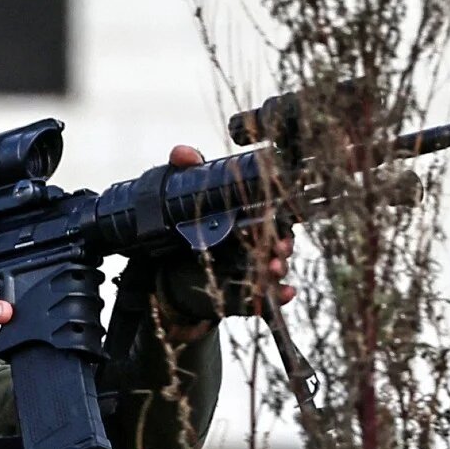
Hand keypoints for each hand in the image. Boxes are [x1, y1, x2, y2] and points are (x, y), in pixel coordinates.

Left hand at [154, 145, 295, 338]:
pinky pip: (262, 295)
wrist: (162, 267)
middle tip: (280, 246)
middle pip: (278, 242)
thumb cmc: (183, 224)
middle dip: (284, 244)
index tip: (279, 216)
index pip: (272, 214)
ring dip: (279, 268)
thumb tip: (184, 154)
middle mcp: (251, 243)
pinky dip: (280, 295)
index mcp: (245, 217)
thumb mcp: (182, 193)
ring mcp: (247, 268)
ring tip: (275, 268)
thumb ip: (184, 169)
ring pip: (272, 268)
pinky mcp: (239, 292)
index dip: (280, 215)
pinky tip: (287, 292)